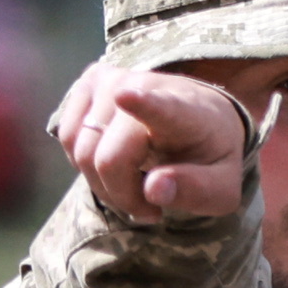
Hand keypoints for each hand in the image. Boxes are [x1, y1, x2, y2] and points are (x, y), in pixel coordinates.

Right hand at [47, 54, 257, 223]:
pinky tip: (115, 162)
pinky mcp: (89, 81)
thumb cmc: (208, 155)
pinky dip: (86, 164)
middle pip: (108, 159)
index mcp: (184, 110)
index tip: (127, 97)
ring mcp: (112, 80)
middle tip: (150, 208)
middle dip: (123, 196)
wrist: (201, 116)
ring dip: (104, 184)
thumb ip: (196, 191)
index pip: (161, 107)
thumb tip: (154, 190)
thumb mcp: (221, 187)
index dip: (142, 105)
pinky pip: (67, 138)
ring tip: (136, 185)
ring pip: (82, 152)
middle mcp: (144, 86)